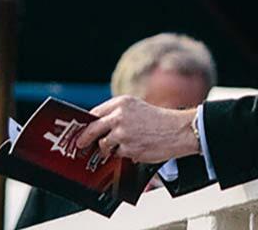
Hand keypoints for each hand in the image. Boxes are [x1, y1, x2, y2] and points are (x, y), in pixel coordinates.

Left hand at [73, 96, 199, 163]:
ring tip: (118, 148)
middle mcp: (119, 116)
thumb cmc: (159, 120)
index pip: (94, 113)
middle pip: (92, 129)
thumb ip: (117, 114)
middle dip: (84, 139)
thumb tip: (98, 126)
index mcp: (121, 103)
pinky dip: (122, 155)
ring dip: (107, 149)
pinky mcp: (128, 148)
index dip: (86, 124)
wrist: (178, 130)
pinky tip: (134, 150)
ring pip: (104, 145)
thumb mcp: (136, 108)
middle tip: (80, 144)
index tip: (80, 130)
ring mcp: (123, 133)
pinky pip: (117, 155)